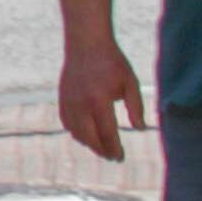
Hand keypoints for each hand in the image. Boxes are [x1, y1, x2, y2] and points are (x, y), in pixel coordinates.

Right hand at [58, 36, 147, 160]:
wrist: (86, 43)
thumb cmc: (112, 62)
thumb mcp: (130, 83)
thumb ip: (136, 107)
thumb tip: (139, 129)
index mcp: (99, 101)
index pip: (107, 134)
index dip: (114, 149)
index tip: (120, 157)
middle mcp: (81, 104)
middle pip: (90, 138)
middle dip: (102, 151)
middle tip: (112, 157)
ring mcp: (69, 101)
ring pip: (76, 133)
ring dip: (89, 143)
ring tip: (101, 148)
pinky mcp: (62, 97)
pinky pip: (66, 122)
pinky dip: (76, 132)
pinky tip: (86, 134)